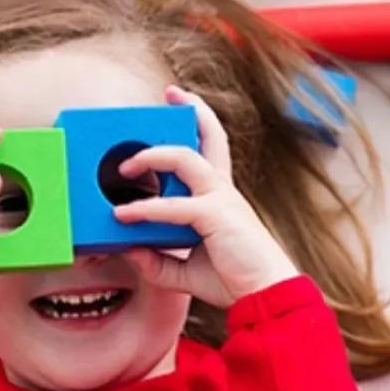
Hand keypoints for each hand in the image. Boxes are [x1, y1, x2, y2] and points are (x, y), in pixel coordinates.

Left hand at [112, 86, 298, 307]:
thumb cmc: (234, 280)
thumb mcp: (185, 271)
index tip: (179, 106)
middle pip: (211, 136)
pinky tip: (124, 216)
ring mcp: (221, 198)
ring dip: (151, 156)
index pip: (211, 150)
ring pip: (185, 158)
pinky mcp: (215, 215)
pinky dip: (147, 209)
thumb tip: (128, 252)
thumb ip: (157, 262)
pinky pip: (175, 205)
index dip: (199, 123)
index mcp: (220, 197)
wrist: (265, 295)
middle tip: (169, 95)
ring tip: (125, 166)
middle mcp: (222, 190)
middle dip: (192, 109)